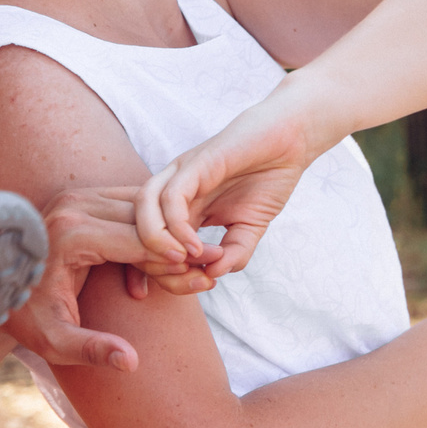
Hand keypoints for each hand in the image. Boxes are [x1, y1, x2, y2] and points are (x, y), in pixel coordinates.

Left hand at [7, 188, 214, 370]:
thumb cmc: (24, 316)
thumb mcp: (55, 341)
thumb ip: (93, 350)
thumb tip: (131, 362)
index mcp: (71, 233)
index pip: (140, 241)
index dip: (175, 262)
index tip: (205, 281)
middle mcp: (74, 204)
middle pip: (146, 220)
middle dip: (178, 248)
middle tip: (209, 272)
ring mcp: (76, 196)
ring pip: (141, 208)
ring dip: (165, 238)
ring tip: (191, 270)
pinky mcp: (80, 197)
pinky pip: (128, 207)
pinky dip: (148, 232)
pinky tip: (154, 270)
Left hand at [136, 91, 324, 279]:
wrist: (290, 140)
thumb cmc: (267, 178)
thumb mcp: (250, 227)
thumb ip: (234, 253)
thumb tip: (213, 276)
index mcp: (181, 206)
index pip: (151, 242)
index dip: (162, 272)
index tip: (192, 288)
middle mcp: (173, 189)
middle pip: (136, 227)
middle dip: (151, 262)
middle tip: (184, 280)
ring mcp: (181, 174)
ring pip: (143, 208)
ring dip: (155, 242)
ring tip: (182, 263)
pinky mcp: (196, 163)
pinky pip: (171, 196)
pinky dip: (177, 226)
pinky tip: (196, 245)